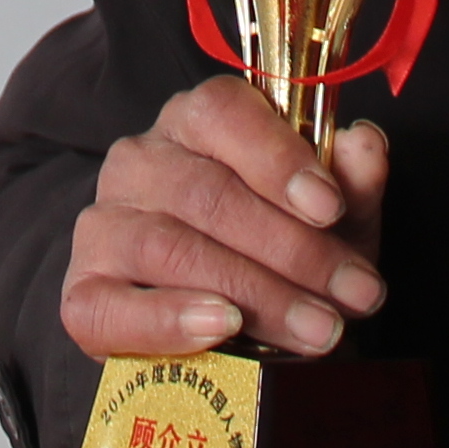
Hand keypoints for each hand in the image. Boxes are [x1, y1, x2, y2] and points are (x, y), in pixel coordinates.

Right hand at [63, 77, 389, 362]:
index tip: (331, 208)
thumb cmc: (285, 258)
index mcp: (196, 122)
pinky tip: (222, 327)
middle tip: (356, 294)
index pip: (222, 111)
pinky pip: (112, 307)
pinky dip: (169, 319)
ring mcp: (103, 226)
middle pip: (208, 192)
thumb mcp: (335, 221)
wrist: (240, 335)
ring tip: (318, 328)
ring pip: (171, 247)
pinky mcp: (82, 295)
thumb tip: (365, 146)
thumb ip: (351, 181)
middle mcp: (139, 162)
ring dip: (255, 293)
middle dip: (294, 249)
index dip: (279, 157)